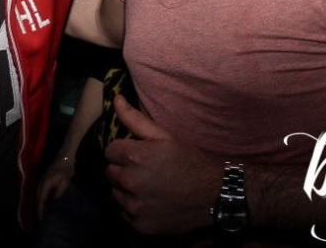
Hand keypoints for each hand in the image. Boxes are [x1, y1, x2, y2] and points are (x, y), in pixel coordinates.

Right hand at [37, 155, 75, 217]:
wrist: (65, 156)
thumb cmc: (66, 168)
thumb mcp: (65, 181)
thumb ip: (59, 192)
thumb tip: (54, 202)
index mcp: (46, 183)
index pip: (41, 199)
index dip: (40, 209)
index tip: (40, 218)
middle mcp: (41, 182)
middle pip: (37, 198)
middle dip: (38, 208)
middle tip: (40, 219)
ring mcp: (42, 180)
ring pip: (38, 194)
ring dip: (39, 203)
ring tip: (42, 213)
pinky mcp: (44, 179)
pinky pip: (40, 191)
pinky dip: (41, 198)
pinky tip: (45, 202)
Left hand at [105, 96, 216, 234]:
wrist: (215, 195)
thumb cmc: (190, 161)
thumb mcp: (165, 136)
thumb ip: (136, 119)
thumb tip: (115, 99)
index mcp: (134, 157)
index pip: (110, 151)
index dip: (124, 151)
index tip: (138, 155)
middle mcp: (131, 182)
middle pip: (110, 173)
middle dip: (124, 169)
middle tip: (145, 171)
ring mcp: (135, 207)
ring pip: (117, 193)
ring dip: (127, 190)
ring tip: (150, 187)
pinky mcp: (140, 226)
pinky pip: (126, 214)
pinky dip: (135, 209)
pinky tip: (153, 203)